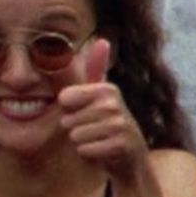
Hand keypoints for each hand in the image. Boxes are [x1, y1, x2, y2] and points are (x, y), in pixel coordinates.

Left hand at [59, 38, 148, 181]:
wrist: (131, 157)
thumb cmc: (107, 123)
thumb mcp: (101, 95)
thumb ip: (95, 69)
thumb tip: (102, 39)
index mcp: (106, 88)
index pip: (64, 98)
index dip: (68, 110)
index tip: (84, 112)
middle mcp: (114, 103)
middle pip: (67, 119)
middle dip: (75, 129)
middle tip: (94, 130)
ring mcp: (120, 125)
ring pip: (75, 136)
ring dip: (82, 143)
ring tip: (98, 140)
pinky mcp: (121, 146)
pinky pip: (84, 151)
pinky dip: (89, 155)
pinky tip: (103, 151)